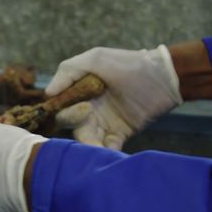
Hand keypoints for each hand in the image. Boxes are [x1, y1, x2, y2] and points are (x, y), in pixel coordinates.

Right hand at [49, 46, 182, 149]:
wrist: (164, 77)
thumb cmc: (128, 64)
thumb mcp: (96, 59)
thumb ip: (68, 71)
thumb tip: (47, 93)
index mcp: (79, 92)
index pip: (62, 108)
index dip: (67, 112)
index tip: (85, 107)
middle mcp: (89, 109)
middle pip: (73, 127)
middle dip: (78, 128)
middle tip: (90, 115)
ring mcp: (104, 123)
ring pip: (88, 141)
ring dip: (90, 146)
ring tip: (99, 148)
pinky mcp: (120, 134)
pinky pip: (108, 148)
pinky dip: (106, 153)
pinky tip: (111, 153)